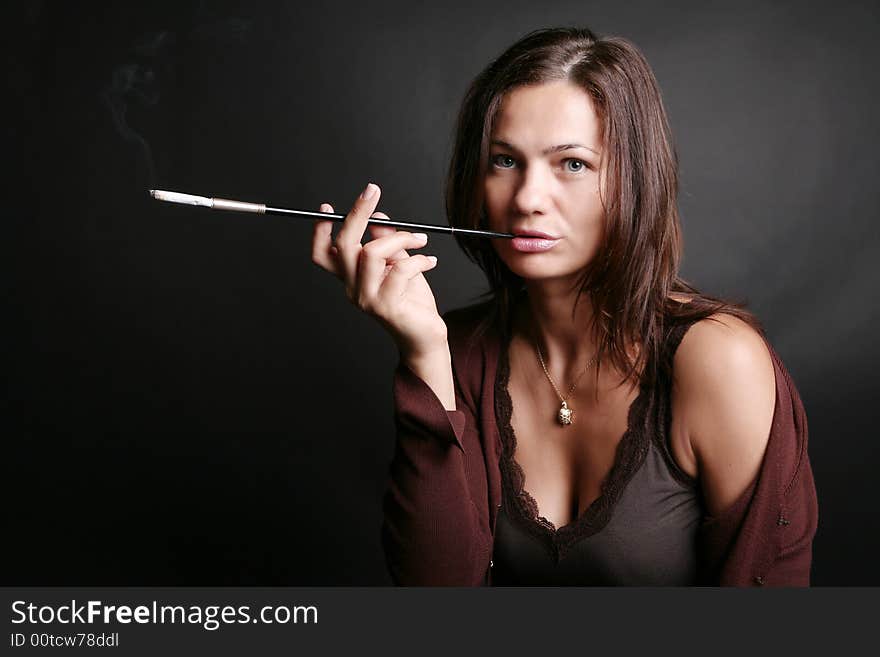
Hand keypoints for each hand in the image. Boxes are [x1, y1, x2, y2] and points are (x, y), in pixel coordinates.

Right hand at [311, 183, 448, 357]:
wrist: (426, 337)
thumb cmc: (412, 302)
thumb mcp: (399, 265)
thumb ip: (386, 243)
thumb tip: (377, 218)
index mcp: (351, 278)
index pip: (323, 255)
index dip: (320, 231)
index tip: (328, 207)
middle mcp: (353, 289)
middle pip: (344, 245)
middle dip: (357, 213)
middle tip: (372, 191)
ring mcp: (367, 299)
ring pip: (371, 253)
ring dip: (399, 238)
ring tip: (420, 241)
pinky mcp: (386, 307)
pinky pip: (399, 270)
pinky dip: (418, 259)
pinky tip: (430, 261)